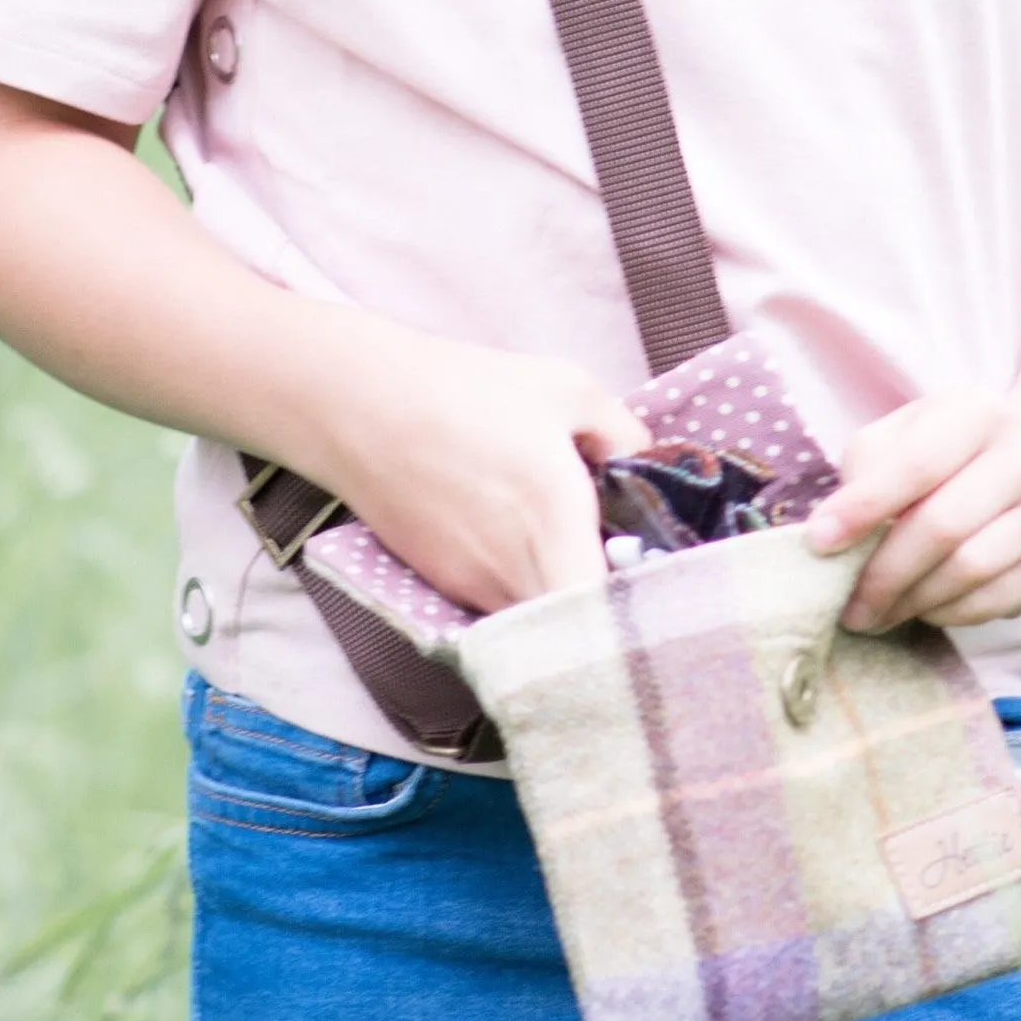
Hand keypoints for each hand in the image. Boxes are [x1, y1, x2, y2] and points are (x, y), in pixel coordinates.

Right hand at [304, 312, 649, 613]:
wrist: (363, 406)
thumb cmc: (471, 390)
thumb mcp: (568, 389)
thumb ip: (626, 435)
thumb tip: (648, 470)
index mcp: (554, 522)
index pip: (606, 612)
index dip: (639, 605)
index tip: (657, 575)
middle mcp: (514, 572)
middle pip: (578, 630)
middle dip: (609, 606)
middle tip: (626, 561)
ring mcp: (474, 588)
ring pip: (540, 623)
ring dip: (564, 598)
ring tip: (575, 545)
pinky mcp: (445, 588)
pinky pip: (503, 607)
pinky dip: (525, 588)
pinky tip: (523, 542)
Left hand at [804, 392, 1020, 632]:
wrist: (1018, 468)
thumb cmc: (938, 453)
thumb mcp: (897, 437)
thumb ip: (864, 472)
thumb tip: (831, 537)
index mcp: (979, 413)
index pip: (918, 464)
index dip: (865, 507)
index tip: (819, 543)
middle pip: (945, 526)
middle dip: (885, 574)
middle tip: (849, 605)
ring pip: (971, 570)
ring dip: (912, 601)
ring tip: (876, 612)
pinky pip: (993, 602)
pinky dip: (947, 614)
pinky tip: (920, 607)